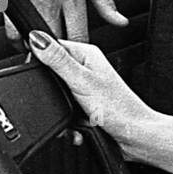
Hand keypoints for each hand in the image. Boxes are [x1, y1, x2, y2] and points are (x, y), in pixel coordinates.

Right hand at [0, 0, 127, 41]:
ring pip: (32, 38)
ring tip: (45, 48)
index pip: (79, 35)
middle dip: (60, 52)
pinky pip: (11, 28)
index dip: (80, 49)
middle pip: (56, 41)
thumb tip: (121, 22)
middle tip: (63, 54)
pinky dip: (17, 38)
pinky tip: (27, 37)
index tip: (80, 52)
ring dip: (38, 47)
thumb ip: (104, 1)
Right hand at [28, 32, 157, 157]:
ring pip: (57, 96)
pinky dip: (70, 122)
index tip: (40, 74)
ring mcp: (86, 88)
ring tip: (75, 117)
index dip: (41, 59)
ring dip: (62, 111)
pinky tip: (79, 125)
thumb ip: (58, 60)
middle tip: (64, 101)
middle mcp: (87, 69)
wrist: (135, 136)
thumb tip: (37, 37)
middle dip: (52, 93)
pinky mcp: (86, 105)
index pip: (52, 46)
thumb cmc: (119, 108)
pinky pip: (66, 111)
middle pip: (52, 74)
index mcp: (87, 55)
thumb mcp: (82, 81)